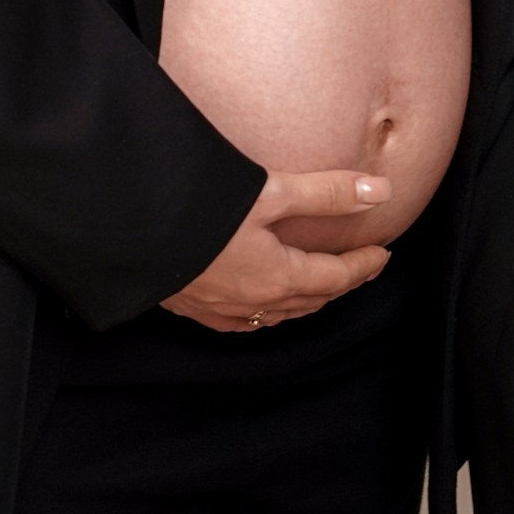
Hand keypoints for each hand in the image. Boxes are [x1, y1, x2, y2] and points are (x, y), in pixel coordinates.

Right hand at [161, 170, 392, 331]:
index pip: (334, 279)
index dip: (362, 266)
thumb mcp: (272, 193)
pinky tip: (261, 302)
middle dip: (339, 284)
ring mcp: (219, 310)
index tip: (383, 254)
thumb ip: (327, 193)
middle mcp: (251, 304)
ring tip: (320, 283)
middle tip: (360, 267)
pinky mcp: (192, 307)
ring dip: (306, 300)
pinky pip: (243, 320)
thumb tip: (381, 193)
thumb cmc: (202, 209)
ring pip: (277, 314)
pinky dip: (267, 311)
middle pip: (310, 300)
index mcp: (276, 279)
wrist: (130, 229)